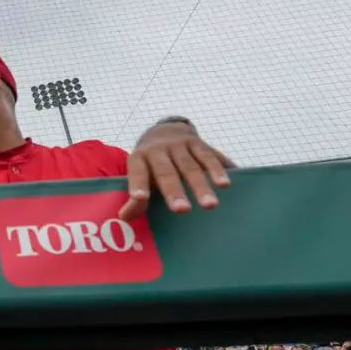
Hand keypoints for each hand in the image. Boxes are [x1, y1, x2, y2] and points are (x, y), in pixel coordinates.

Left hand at [118, 123, 233, 220]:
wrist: (165, 132)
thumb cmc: (150, 165)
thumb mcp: (139, 176)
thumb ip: (135, 198)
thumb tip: (124, 218)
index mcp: (139, 158)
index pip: (137, 172)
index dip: (138, 185)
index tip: (140, 199)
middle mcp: (159, 150)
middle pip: (167, 171)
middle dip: (175, 191)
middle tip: (182, 210)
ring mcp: (180, 145)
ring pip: (191, 166)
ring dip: (202, 185)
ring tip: (210, 205)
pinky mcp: (199, 143)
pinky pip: (210, 157)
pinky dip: (219, 170)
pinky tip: (226, 184)